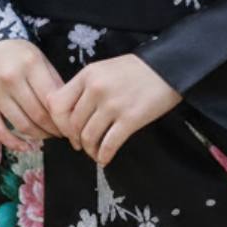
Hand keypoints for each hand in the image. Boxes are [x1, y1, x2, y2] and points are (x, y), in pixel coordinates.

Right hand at [0, 38, 66, 149]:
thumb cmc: (17, 52)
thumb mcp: (39, 58)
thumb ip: (54, 81)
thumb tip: (70, 109)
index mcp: (30, 64)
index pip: (52, 100)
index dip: (64, 118)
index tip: (71, 126)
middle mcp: (11, 78)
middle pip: (38, 115)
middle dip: (53, 130)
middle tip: (62, 134)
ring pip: (21, 125)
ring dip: (38, 136)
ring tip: (47, 136)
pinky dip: (13, 143)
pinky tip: (26, 147)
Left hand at [45, 53, 182, 167]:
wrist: (170, 68)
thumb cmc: (137, 70)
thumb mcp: (105, 69)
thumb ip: (86, 86)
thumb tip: (72, 114)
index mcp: (87, 74)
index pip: (57, 104)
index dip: (59, 122)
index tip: (67, 129)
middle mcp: (96, 89)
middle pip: (73, 124)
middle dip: (75, 139)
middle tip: (81, 145)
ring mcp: (113, 105)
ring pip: (88, 137)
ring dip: (89, 150)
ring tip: (95, 152)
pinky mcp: (130, 119)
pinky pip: (109, 144)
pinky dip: (104, 156)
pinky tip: (106, 159)